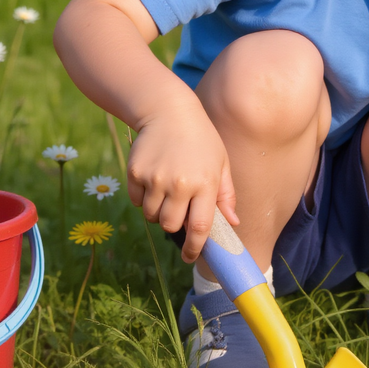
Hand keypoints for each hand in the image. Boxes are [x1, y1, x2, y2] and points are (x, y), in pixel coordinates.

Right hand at [126, 102, 237, 262]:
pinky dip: (143, 198)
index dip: (195, 248)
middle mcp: (180, 184)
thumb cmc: (201, 139)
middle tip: (177, 209)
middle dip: (173, 225)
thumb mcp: (220, 163)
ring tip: (166, 191)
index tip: (192, 257)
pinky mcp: (136, 173)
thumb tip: (232, 224)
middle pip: (170, 226)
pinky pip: (137, 201)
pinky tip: (153, 179)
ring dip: (158, 212)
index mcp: (205, 183)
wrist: (168, 111)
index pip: (199, 227)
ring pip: (151, 216)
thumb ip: (226, 195)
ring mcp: (155, 178)